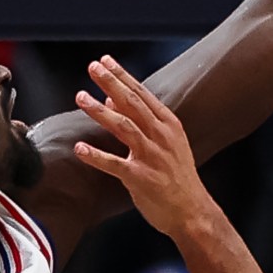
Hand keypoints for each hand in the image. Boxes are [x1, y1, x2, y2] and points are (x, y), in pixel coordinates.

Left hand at [73, 58, 218, 240]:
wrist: (192, 212)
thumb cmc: (176, 177)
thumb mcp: (166, 143)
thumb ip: (141, 120)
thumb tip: (112, 97)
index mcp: (168, 125)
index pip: (142, 94)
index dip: (122, 76)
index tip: (104, 61)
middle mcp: (161, 136)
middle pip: (132, 103)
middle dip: (111, 83)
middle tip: (92, 67)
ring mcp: (152, 157)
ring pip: (124, 127)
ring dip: (100, 111)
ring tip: (81, 97)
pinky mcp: (141, 178)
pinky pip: (115, 164)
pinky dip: (97, 156)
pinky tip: (79, 148)